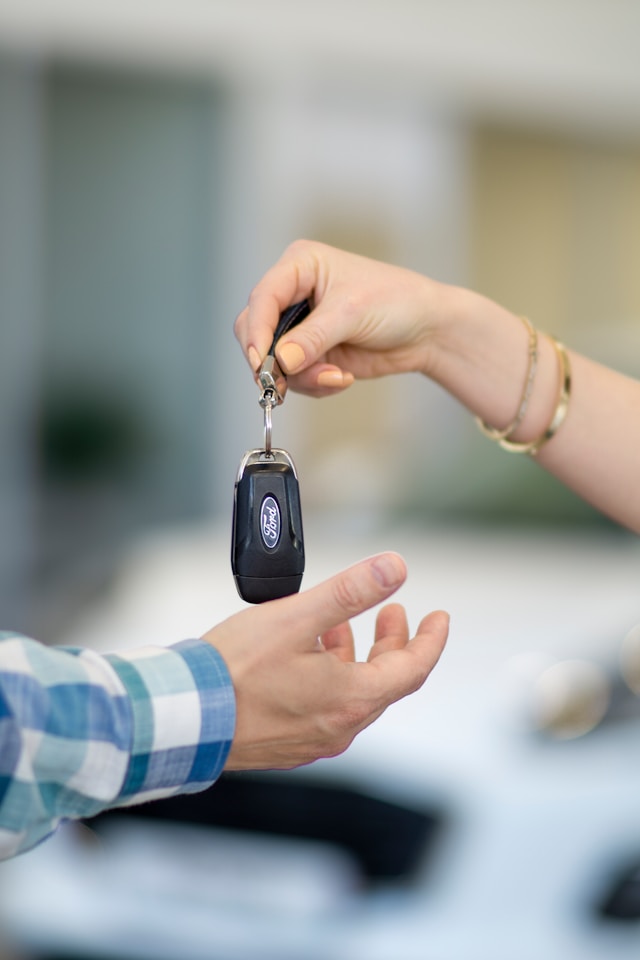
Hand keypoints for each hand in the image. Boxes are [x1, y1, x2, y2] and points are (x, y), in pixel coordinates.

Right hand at [203, 552, 447, 769]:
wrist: (184, 718)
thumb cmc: (233, 671)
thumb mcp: (297, 617)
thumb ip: (350, 591)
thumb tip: (395, 569)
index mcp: (351, 699)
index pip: (413, 669)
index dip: (430, 640)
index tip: (439, 618)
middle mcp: (339, 727)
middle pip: (384, 682)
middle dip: (392, 643)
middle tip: (392, 613)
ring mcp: (313, 739)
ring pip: (353, 693)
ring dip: (356, 656)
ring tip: (339, 624)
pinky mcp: (287, 742)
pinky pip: (325, 705)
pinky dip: (330, 675)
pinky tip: (306, 654)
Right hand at [234, 240, 446, 396]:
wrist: (427, 330)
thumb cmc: (398, 301)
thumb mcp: (352, 313)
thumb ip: (313, 337)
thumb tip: (280, 360)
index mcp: (300, 265)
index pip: (262, 298)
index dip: (257, 332)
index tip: (261, 362)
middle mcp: (294, 293)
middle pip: (256, 331)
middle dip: (273, 361)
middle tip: (284, 384)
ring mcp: (301, 326)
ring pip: (273, 361)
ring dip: (301, 377)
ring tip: (336, 377)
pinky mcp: (311, 353)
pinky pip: (294, 377)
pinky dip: (314, 384)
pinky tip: (341, 378)